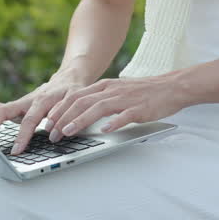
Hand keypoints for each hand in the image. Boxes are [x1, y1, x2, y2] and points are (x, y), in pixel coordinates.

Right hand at [0, 71, 93, 155]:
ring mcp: (18, 104)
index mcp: (40, 101)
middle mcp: (25, 102)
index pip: (28, 120)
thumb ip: (64, 114)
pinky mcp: (15, 107)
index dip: (22, 136)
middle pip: (2, 112)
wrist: (70, 76)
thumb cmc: (72, 90)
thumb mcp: (74, 101)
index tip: (15, 151)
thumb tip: (53, 130)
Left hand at [44, 74, 188, 141]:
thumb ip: (99, 100)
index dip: (59, 110)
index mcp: (104, 86)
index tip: (47, 123)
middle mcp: (111, 90)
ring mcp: (125, 99)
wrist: (171, 87)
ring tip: (68, 132)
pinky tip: (105, 130)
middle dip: (63, 118)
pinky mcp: (139, 108)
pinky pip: (124, 116)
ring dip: (80, 120)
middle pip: (81, 101)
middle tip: (51, 133)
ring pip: (97, 108)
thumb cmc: (143, 93)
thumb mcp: (117, 92)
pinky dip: (113, 123)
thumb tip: (78, 114)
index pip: (75, 96)